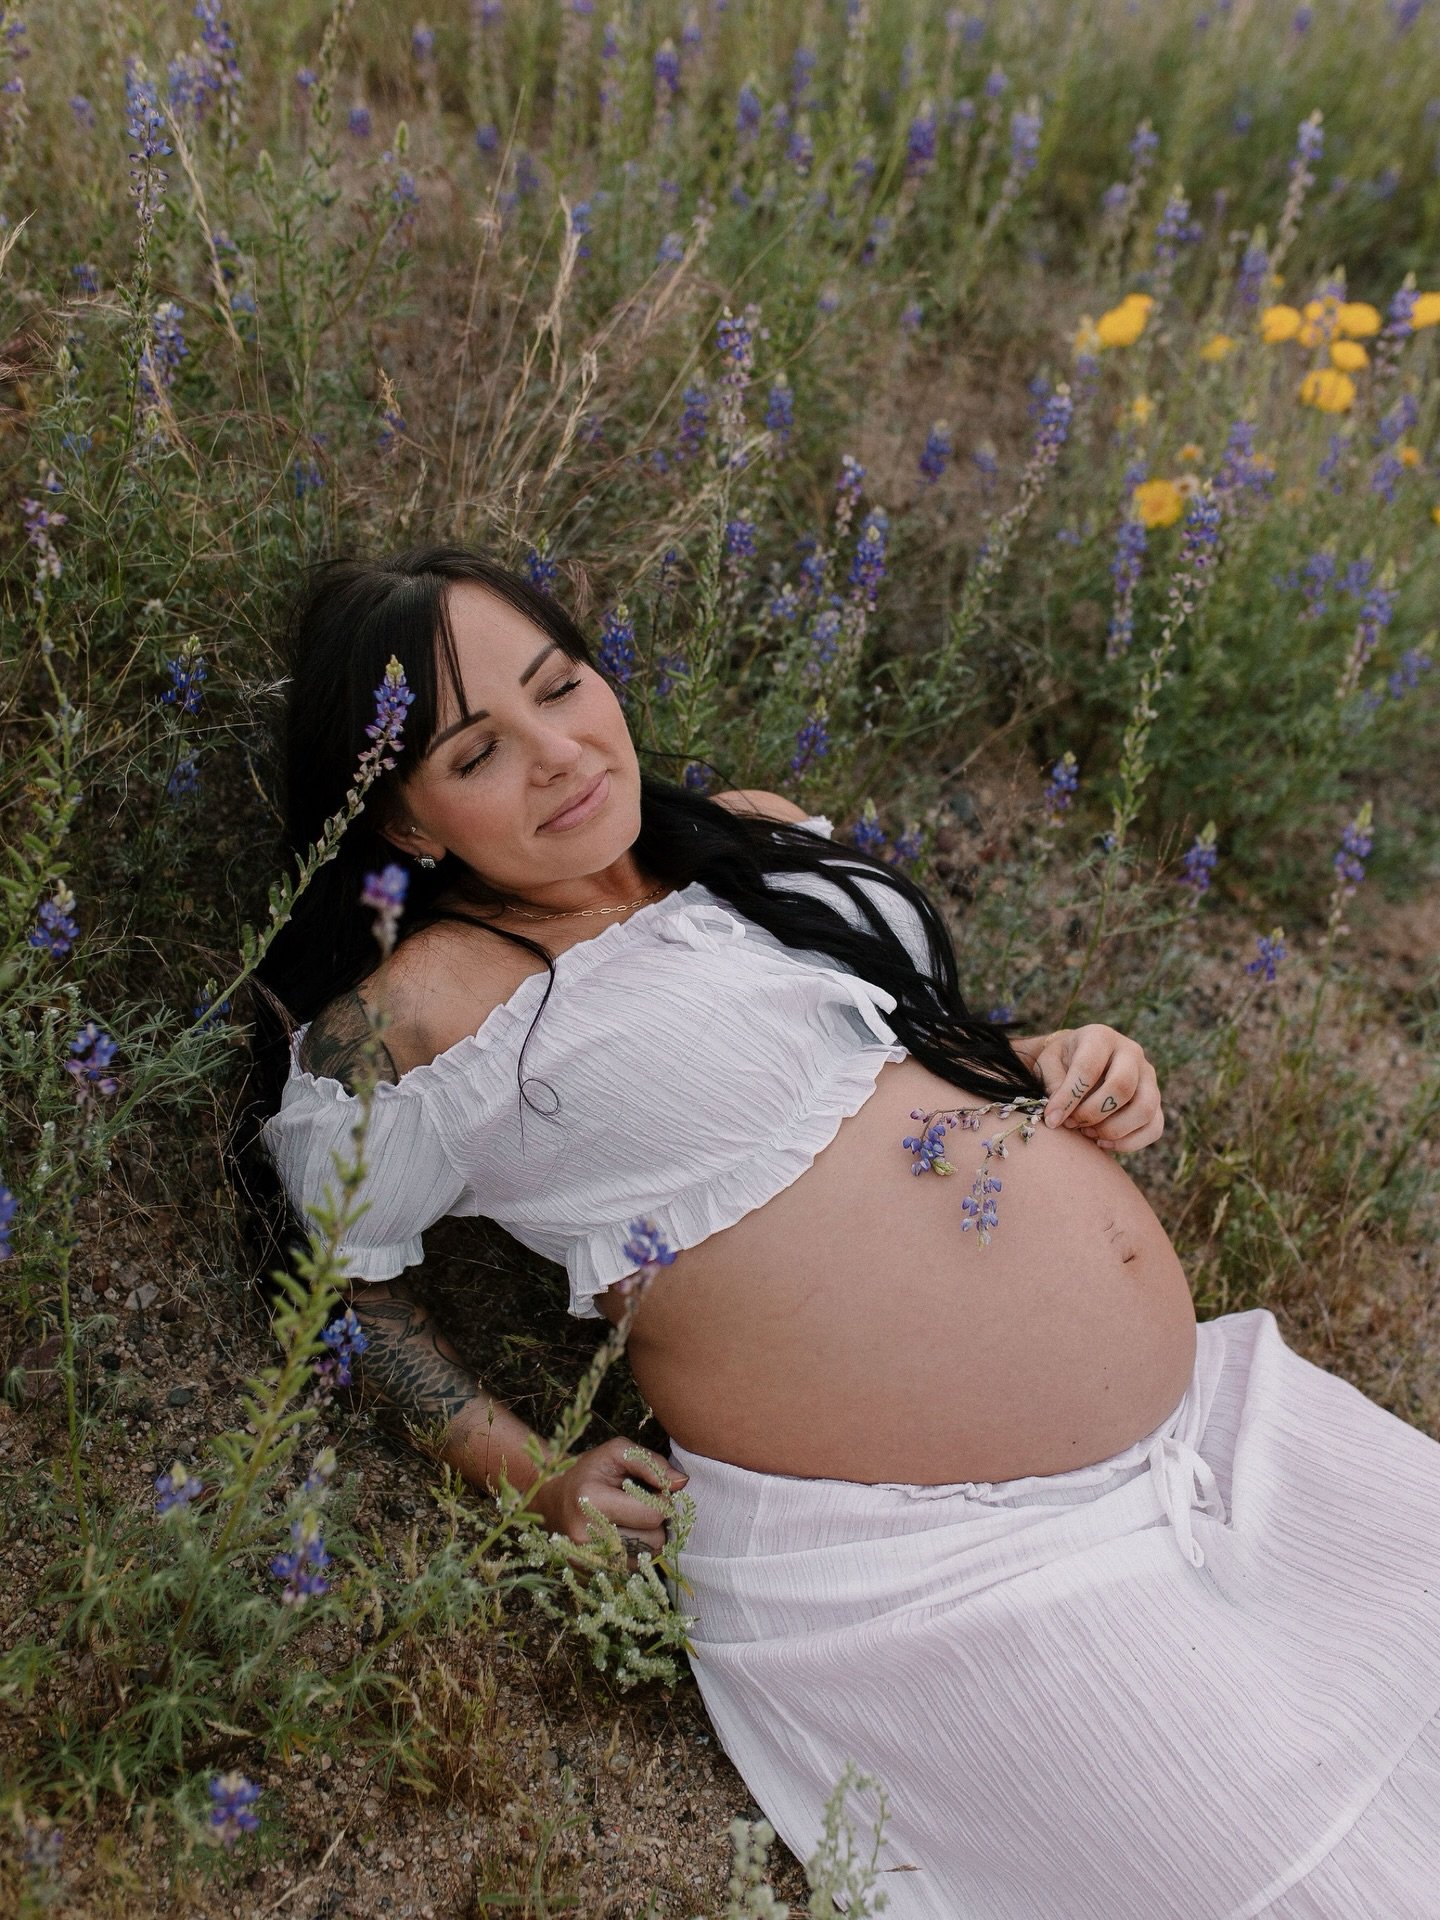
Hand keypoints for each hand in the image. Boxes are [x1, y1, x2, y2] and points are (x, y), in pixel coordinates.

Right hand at [525, 1436, 687, 1570]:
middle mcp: (586, 1536)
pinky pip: (633, 1570)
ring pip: (647, 1558)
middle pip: (654, 1541)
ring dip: (648, 1539)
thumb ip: (651, 1463)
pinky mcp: (589, 1574)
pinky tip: (623, 1536)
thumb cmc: (588, 1471)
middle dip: (656, 1523)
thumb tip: (681, 1482)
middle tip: (643, 1507)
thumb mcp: (616, 1452)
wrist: (550, 1497)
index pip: (652, 1515)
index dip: (663, 1501)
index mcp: (592, 1501)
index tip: (656, 1492)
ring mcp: (586, 1560)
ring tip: (632, 1521)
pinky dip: (635, 1554)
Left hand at [1029, 1025, 1163, 1154]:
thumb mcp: (1049, 1063)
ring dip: (1113, 1130)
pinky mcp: (1156, 1100)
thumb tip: (1059, 1112)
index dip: (1069, 1098)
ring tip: (1087, 1133)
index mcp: (1100, 1037)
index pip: (1088, 1068)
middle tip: (1072, 1124)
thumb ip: (1052, 1083)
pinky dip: (1129, 1143)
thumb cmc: (1063, 1062)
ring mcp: (1148, 1077)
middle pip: (1122, 1087)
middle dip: (1093, 1114)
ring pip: (1144, 1110)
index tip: (1051, 1120)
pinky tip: (1103, 1143)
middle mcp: (1131, 1052)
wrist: (1082, 1059)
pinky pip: (1154, 1127)